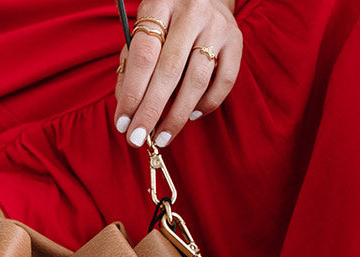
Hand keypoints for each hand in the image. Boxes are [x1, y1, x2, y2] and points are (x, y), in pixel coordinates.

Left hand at [114, 0, 241, 147]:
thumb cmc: (167, 24)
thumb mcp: (143, 34)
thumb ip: (131, 68)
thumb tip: (127, 112)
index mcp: (160, 4)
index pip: (144, 55)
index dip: (132, 93)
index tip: (123, 123)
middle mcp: (191, 12)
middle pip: (169, 71)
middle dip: (151, 111)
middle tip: (138, 139)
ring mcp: (216, 26)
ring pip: (197, 80)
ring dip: (177, 116)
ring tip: (162, 137)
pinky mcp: (236, 40)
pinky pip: (224, 82)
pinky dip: (207, 104)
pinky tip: (191, 115)